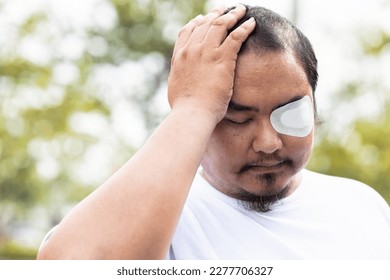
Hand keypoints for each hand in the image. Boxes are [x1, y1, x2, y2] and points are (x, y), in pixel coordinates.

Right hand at [168, 4, 255, 122]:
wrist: (192, 113)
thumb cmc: (185, 108)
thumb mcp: (176, 88)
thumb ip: (180, 78)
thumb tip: (182, 80)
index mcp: (179, 57)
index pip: (187, 31)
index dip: (196, 22)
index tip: (203, 18)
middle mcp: (191, 50)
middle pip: (204, 24)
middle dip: (216, 14)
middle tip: (225, 9)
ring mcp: (206, 52)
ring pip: (221, 25)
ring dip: (232, 15)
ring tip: (241, 10)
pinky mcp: (222, 58)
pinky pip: (236, 36)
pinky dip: (245, 27)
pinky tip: (252, 23)